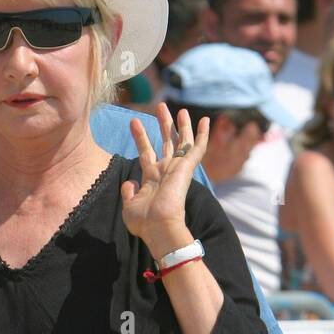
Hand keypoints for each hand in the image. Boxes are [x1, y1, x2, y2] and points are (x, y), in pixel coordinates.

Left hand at [120, 103, 209, 259]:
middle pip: (166, 142)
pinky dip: (202, 135)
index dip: (141, 137)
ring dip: (180, 125)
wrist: (158, 227)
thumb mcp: (129, 206)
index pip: (147, 152)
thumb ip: (129, 192)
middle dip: (163, 124)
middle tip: (160, 107)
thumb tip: (129, 183)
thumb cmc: (144, 222)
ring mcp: (177, 169)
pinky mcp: (187, 168)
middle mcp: (166, 172)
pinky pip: (197, 148)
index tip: (134, 121)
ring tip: (179, 108)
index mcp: (152, 179)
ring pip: (182, 141)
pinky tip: (205, 120)